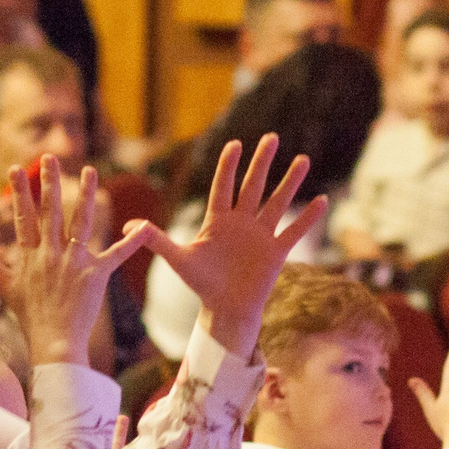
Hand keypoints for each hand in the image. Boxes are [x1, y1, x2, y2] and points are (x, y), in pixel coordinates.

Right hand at [0, 156, 142, 366]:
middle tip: (50, 157)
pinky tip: (146, 226)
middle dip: (49, 182)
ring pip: (80, 222)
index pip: (23, 218)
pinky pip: (117, 255)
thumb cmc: (30, 317)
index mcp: (31, 256)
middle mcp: (51, 254)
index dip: (19, 192)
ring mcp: (74, 263)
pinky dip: (133, 242)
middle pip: (50, 211)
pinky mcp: (96, 275)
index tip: (15, 169)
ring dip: (85, 195)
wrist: (54, 342)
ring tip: (90, 170)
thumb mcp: (6, 289)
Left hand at [137, 135, 328, 353]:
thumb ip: (156, 240)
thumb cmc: (201, 284)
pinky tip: (321, 200)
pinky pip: (294, 231)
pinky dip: (307, 218)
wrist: (225, 311)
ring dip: (290, 182)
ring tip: (302, 159)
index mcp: (217, 221)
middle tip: (271, 137)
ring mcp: (260, 235)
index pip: (223, 187)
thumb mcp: (178, 260)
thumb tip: (127, 226)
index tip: (235, 144)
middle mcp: (241, 222)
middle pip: (253, 186)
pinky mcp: (276, 252)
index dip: (228, 166)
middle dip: (262, 162)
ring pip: (277, 202)